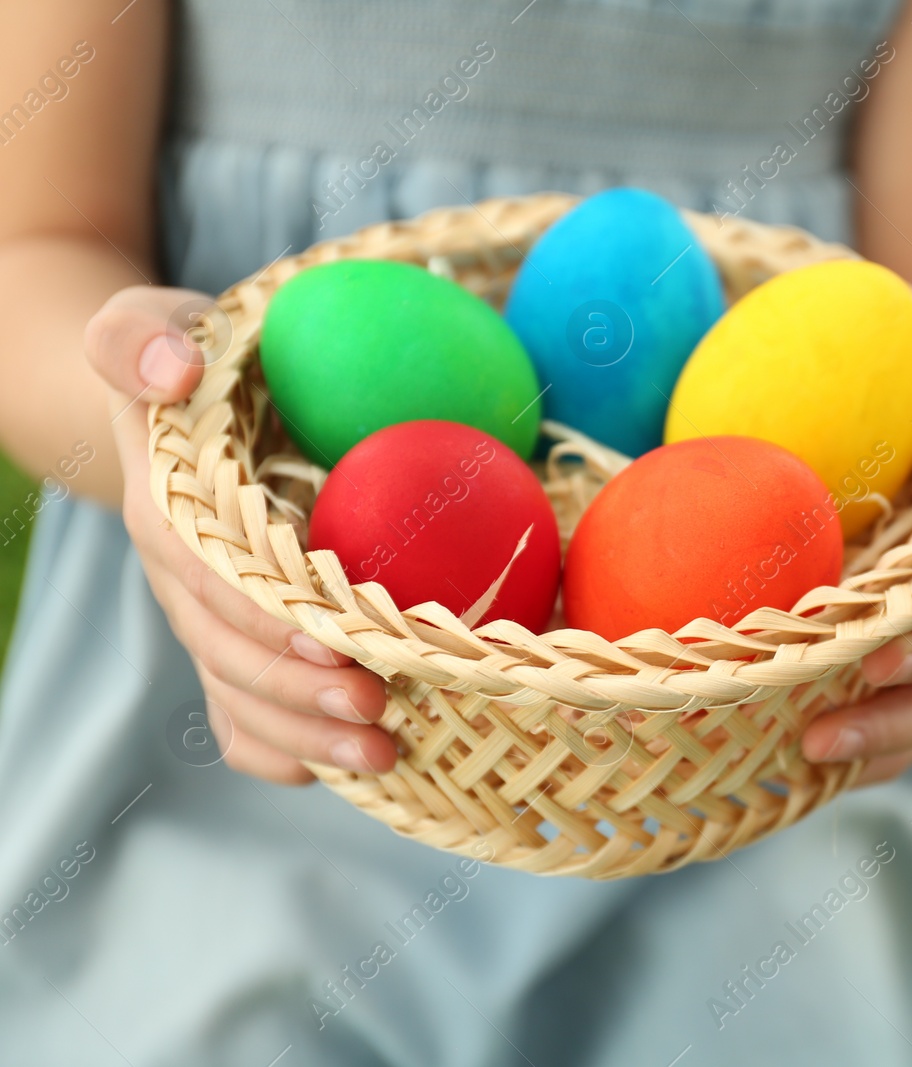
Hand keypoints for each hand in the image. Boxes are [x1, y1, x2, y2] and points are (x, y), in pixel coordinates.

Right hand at [86, 287, 395, 784]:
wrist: (159, 402)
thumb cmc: (175, 360)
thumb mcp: (147, 326)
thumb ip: (143, 340)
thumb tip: (173, 368)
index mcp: (167, 507)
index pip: (207, 574)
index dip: (262, 616)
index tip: (330, 644)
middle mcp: (180, 575)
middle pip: (228, 651)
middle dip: (299, 692)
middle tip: (377, 710)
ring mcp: (204, 614)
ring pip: (238, 693)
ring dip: (306, 734)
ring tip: (383, 756)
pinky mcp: (233, 635)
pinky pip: (238, 710)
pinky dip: (280, 748)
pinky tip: (330, 771)